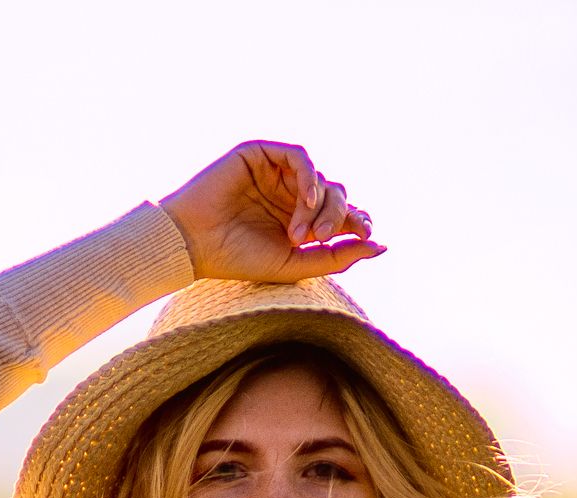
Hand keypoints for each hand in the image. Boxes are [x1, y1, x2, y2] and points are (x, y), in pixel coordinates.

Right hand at [159, 142, 383, 283]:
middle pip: (336, 194)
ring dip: (320, 205)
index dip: (358, 221)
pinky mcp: (260, 154)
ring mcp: (276, 173)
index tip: (366, 235)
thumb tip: (382, 246)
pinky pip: (299, 156)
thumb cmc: (238, 259)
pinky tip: (305, 201)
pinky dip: (309, 177)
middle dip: (338, 216)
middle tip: (320, 239)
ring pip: (321, 178)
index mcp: (299, 220)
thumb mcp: (296, 264)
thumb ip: (338, 256)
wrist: (193, 245)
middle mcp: (290, 194)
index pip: (342, 213)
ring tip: (303, 232)